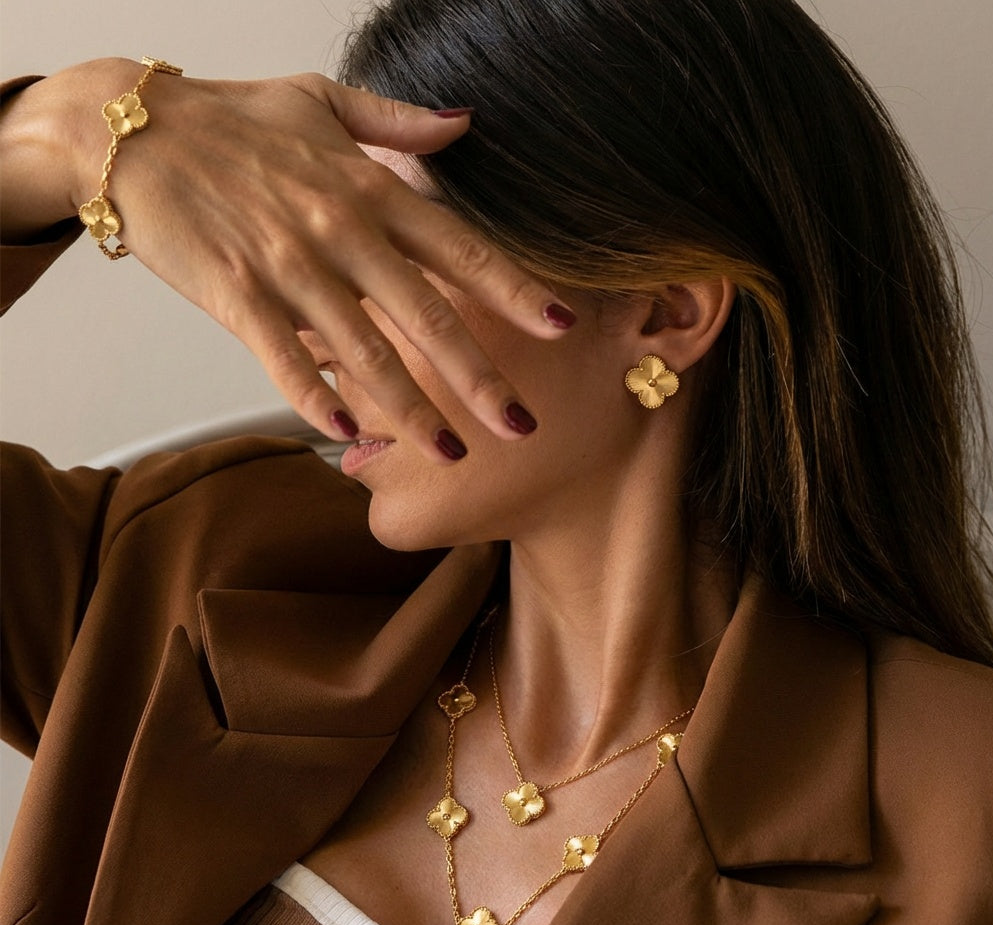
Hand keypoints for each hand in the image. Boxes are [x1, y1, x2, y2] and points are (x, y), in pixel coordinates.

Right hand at [15, 61, 576, 461]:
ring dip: (413, 410)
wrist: (130, 130)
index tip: (560, 326)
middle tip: (523, 425)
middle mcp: (341, 232)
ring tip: (454, 454)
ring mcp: (289, 267)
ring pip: (365, 351)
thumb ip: (398, 120)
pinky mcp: (236, 296)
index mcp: (370, 189)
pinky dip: (315, 397)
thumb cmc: (232, 118)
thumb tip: (464, 123)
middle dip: (480, 376)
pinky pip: (282, 358)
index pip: (460, 248)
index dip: (515, 289)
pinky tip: (347, 436)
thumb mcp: (322, 102)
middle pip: (427, 315)